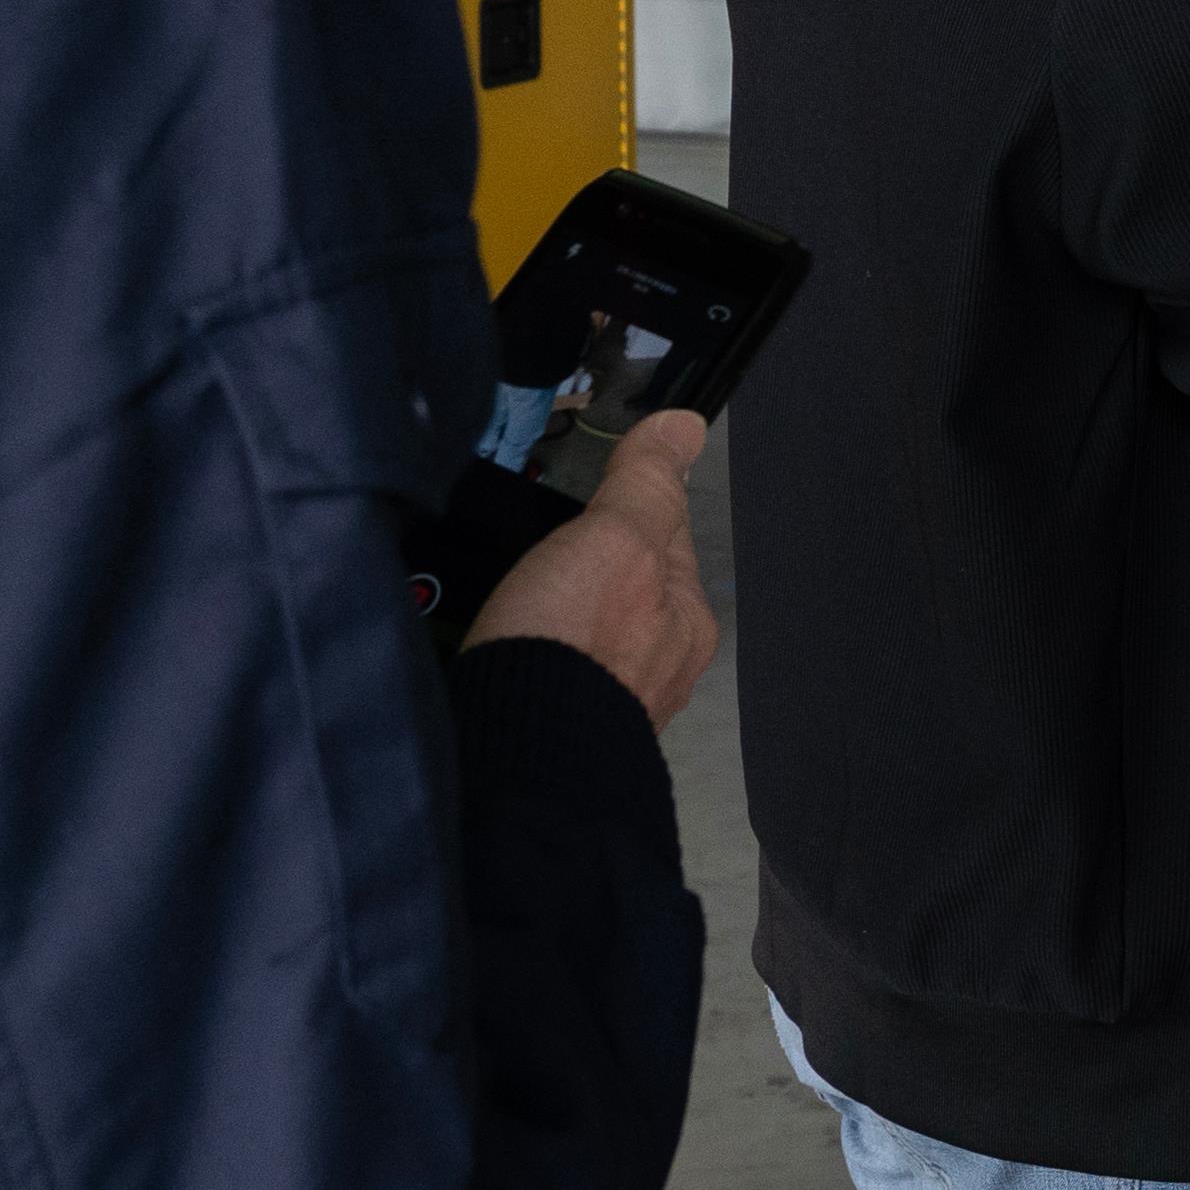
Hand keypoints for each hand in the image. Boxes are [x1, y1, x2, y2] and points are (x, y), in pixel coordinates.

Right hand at [471, 403, 722, 724]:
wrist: (517, 762)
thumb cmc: (575, 651)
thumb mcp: (617, 538)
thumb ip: (646, 484)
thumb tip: (684, 427)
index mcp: (686, 624)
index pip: (663, 538)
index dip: (624, 505)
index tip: (591, 495)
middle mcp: (656, 671)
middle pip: (622, 591)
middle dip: (585, 570)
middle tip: (543, 553)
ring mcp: (604, 704)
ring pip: (583, 637)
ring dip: (553, 616)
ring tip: (516, 604)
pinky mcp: (554, 730)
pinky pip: (547, 674)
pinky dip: (528, 657)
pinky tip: (503, 652)